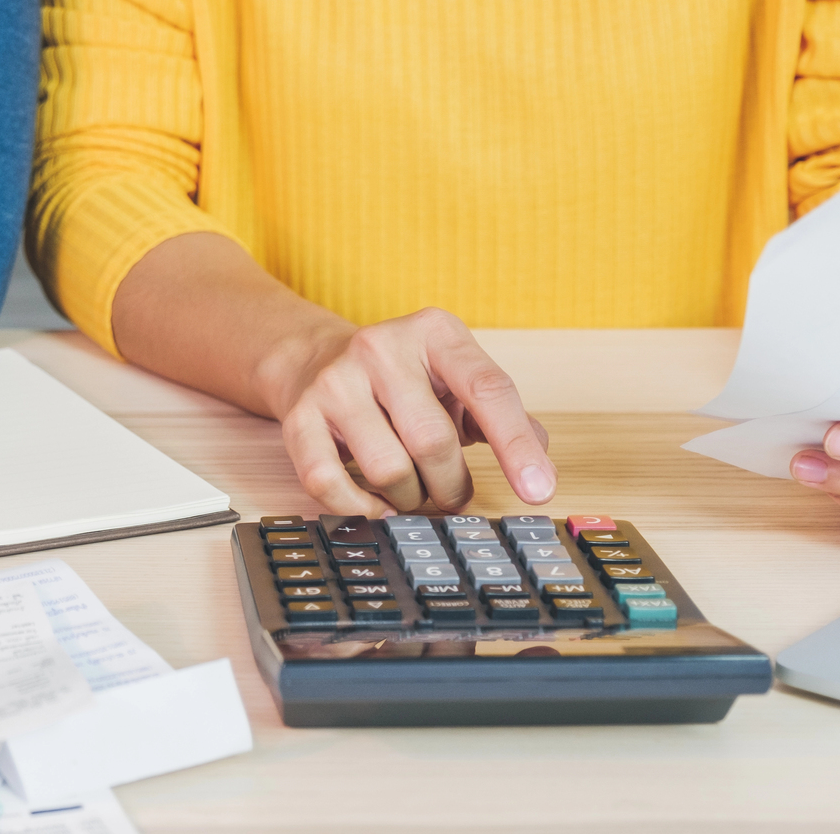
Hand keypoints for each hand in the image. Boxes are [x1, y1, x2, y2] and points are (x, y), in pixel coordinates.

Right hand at [262, 307, 554, 516]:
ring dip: (409, 498)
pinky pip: (329, 481)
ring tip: (410, 491)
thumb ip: (501, 414)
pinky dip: (359, 508)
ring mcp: (335, 380)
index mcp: (434, 332)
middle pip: (434, 442)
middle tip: (451, 494)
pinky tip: (374, 505)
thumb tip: (541, 457)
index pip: (487, 389)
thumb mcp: (454, 379)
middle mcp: (381, 347)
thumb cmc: (400, 379)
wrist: (313, 359)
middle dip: (452, 486)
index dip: (516, 446)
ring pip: (388, 469)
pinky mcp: (299, 414)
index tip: (538, 491)